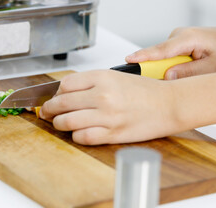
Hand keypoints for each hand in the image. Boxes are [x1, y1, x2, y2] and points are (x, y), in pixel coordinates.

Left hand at [39, 70, 181, 144]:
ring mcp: (107, 116)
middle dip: (49, 109)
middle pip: (61, 103)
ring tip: (59, 123)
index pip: (64, 84)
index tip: (54, 97)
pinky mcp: (113, 134)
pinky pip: (83, 137)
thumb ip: (92, 83)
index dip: (55, 92)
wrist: (169, 104)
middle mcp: (102, 95)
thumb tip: (66, 92)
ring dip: (58, 124)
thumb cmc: (146, 91)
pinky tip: (78, 133)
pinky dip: (76, 136)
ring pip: (67, 122)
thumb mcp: (117, 77)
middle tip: (47, 112)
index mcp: (103, 77)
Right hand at [126, 26, 215, 79]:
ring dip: (168, 70)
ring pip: (161, 59)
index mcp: (187, 38)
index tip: (128, 61)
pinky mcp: (175, 44)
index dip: (144, 57)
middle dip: (158, 71)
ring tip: (190, 72)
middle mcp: (177, 35)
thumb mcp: (214, 67)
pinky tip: (186, 69)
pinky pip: (166, 58)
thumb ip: (190, 72)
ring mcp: (175, 38)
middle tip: (169, 82)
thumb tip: (167, 76)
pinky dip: (171, 67)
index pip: (161, 50)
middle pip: (157, 57)